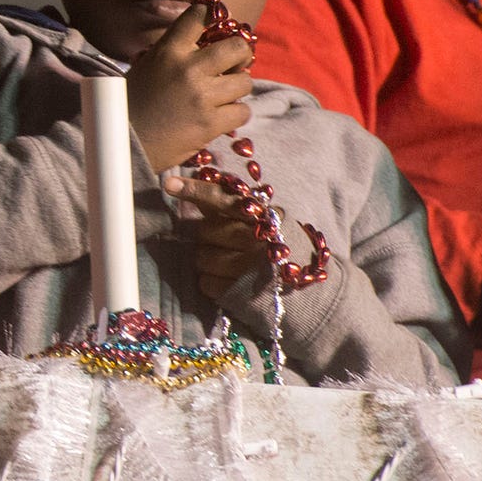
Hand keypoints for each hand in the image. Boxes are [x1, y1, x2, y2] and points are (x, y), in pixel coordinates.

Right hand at [125, 0, 253, 167]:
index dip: (211, 15)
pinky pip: (242, 111)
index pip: (200, 17)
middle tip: (234, 64)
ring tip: (224, 95)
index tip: (216, 22)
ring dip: (237, 88)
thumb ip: (171, 54)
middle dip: (240, 55)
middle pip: (237, 47)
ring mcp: (202, 96)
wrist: (122, 142)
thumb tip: (200, 46)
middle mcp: (188, 69)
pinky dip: (234, 114)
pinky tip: (220, 116)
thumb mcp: (145, 68)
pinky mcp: (211, 123)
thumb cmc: (130, 104)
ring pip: (245, 82)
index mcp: (168, 52)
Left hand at [167, 172, 269, 298]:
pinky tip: (229, 281)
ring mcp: (252, 268)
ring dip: (208, 260)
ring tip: (231, 263)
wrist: (312, 296)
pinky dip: (211, 283)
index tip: (169, 184)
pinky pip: (206, 283)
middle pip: (205, 230)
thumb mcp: (266, 222)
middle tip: (226, 242)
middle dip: (208, 236)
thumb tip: (195, 185)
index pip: (225, 199)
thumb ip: (231, 206)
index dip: (196, 191)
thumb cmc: (279, 251)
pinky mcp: (244, 295)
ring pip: (202, 257)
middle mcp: (259, 240)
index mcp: (264, 216)